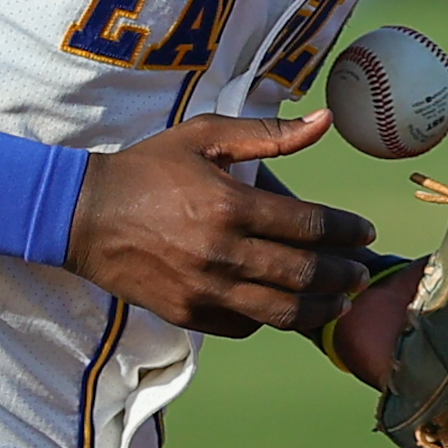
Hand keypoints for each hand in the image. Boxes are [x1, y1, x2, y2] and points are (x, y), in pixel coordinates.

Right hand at [65, 110, 375, 336]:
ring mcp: (205, 289)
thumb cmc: (146, 169)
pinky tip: (285, 307)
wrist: (82, 215)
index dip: (346, 230)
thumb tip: (323, 121)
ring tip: (339, 302)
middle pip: (304, 273)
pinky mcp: (188, 314)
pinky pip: (245, 325)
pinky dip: (271, 319)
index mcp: (230, 205)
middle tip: (360, 272)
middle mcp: (222, 253)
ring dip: (320, 308)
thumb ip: (267, 133)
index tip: (365, 232)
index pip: (310, 225)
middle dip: (343, 274)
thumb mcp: (203, 137)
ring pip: (282, 311)